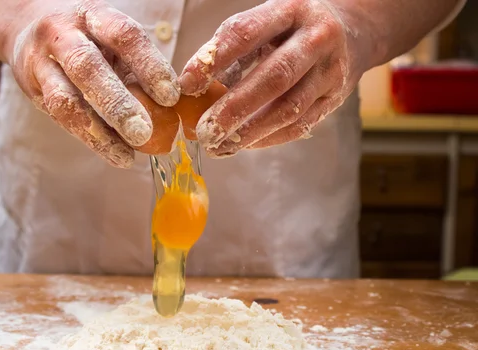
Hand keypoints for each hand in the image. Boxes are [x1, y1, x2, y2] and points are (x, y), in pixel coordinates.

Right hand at [5, 0, 179, 167]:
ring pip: (65, 99)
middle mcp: (63, 33)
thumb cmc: (89, 40)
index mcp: (94, 16)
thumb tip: (173, 110)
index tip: (170, 97)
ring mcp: (41, 61)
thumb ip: (138, 71)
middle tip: (144, 132)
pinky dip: (90, 139)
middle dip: (117, 103)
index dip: (148, 65)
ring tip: (127, 154)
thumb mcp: (112, 43)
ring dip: (98, 131)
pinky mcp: (32, 88)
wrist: (28, 28)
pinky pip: (59, 117)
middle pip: (87, 67)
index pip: (123, 36)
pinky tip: (115, 154)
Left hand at [179, 0, 371, 157]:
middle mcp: (316, 38)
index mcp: (290, 10)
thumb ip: (231, 50)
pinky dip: (268, 138)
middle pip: (274, 77)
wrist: (352, 30)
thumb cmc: (291, 29)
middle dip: (235, 108)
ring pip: (289, 108)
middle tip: (204, 131)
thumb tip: (193, 88)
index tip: (186, 84)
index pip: (246, 33)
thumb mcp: (265, 23)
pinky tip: (243, 145)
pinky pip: (301, 125)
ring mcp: (331, 70)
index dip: (214, 60)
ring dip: (250, 132)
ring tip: (218, 146)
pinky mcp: (335, 98)